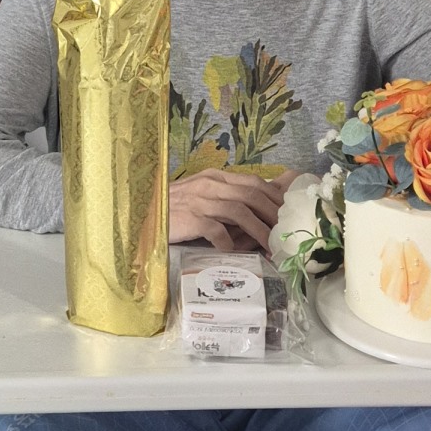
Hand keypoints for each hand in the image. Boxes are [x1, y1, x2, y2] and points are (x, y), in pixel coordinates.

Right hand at [169, 168, 292, 253]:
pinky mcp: (190, 219)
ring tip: (270, 245)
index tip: (287, 214)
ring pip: (239, 211)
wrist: (142, 213)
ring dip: (259, 229)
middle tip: (286, 231)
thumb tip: (255, 212)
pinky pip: (216, 230)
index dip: (274, 198)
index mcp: (215, 177)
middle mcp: (210, 185)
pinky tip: (234, 253)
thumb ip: (224, 198)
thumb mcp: (201, 196)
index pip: (253, 182)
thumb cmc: (173, 208)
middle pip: (251, 194)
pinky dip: (229, 242)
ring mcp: (200, 201)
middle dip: (273, 213)